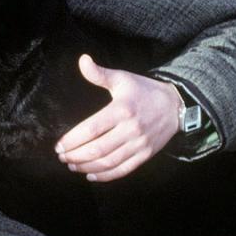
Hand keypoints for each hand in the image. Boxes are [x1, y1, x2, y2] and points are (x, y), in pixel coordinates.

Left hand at [55, 56, 181, 181]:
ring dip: (86, 167)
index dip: (72, 140)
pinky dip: (105, 176)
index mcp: (121, 110)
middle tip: (62, 157)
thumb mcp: (123, 78)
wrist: (176, 105)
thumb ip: (100, 74)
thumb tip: (82, 60)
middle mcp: (130, 129)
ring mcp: (139, 144)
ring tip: (72, 165)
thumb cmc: (145, 91)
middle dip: (76, 156)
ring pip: (108, 162)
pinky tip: (91, 175)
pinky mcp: (145, 155)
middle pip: (97, 149)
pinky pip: (123, 170)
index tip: (59, 146)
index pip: (91, 129)